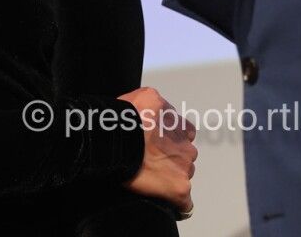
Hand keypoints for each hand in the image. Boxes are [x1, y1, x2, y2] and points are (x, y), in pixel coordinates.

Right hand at [118, 86, 196, 214]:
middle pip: (184, 154)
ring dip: (172, 176)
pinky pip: (185, 202)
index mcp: (176, 122)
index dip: (170, 140)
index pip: (184, 133)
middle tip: (151, 163)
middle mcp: (184, 143)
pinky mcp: (179, 187)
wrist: (114, 141)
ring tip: (152, 181)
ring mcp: (183, 165)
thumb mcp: (141, 98)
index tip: (158, 146)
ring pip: (184, 174)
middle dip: (171, 158)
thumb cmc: (121, 122)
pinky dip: (178, 203)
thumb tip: (148, 111)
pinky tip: (168, 203)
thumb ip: (154, 105)